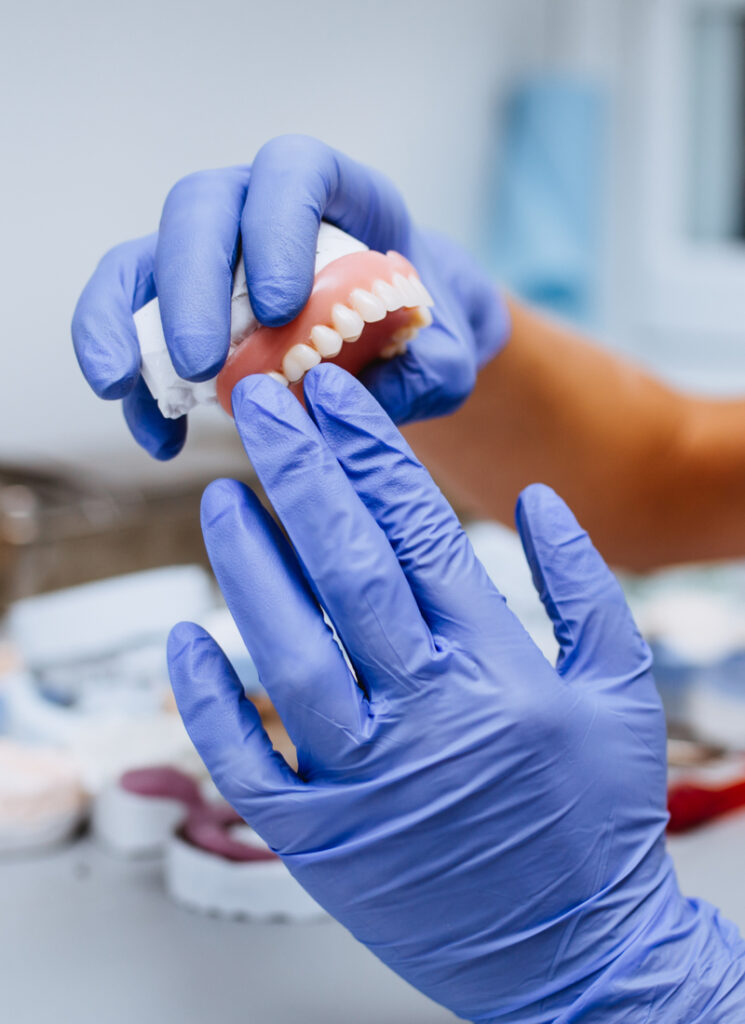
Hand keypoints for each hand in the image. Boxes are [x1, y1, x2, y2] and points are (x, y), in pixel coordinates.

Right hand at [71, 135, 509, 459]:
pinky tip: (159, 437)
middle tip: (203, 364)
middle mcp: (257, 209)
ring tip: (125, 389)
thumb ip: (428, 370)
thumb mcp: (446, 354)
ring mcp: (209, 255)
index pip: (293, 171)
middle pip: (200, 209)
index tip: (280, 305)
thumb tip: (359, 401)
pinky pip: (131, 326)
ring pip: (143, 260)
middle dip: (191, 285)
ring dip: (123, 323)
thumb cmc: (422, 330)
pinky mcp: (179, 305)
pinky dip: (134, 382)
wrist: (401, 341)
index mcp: (334, 194)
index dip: (277, 225)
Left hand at [168, 365, 744, 1020]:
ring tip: (222, 497)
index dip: (371, 457)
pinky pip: (249, 762)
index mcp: (498, 671)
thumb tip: (538, 499)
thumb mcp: (625, 690)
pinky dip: (212, 699)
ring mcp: (365, 782)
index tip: (335, 398)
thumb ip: (586, 586)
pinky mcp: (321, 842)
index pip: (421, 534)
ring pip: (288, 653)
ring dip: (247, 567)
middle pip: (347, 571)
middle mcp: (425, 717)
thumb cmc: (602, 817)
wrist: (578, 954)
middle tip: (261, 406)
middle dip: (299, 475)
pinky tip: (187, 634)